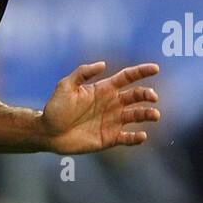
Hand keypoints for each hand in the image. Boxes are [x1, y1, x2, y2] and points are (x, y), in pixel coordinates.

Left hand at [41, 61, 159, 154]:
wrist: (47, 132)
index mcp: (104, 89)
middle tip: (153, 97)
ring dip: (147, 114)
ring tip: (154, 115)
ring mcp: (112, 121)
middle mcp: (112, 104)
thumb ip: (83, 73)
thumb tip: (103, 64)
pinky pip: (127, 138)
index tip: (155, 68)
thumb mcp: (66, 86)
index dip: (142, 71)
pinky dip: (136, 138)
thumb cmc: (55, 108)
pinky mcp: (109, 138)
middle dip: (147, 94)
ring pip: (136, 116)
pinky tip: (141, 135)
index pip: (127, 77)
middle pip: (136, 96)